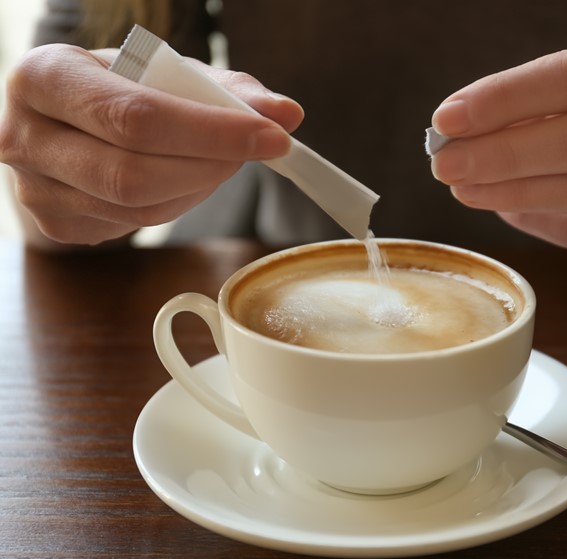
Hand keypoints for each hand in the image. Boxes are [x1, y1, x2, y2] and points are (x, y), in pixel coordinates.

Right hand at [0, 44, 303, 246]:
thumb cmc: (117, 87)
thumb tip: (287, 114)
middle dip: (212, 165)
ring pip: (141, 207)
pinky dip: (176, 204)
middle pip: (135, 174)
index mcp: (45, 78)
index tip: (272, 136)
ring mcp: (35, 190)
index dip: (212, 133)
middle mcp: (26, 137)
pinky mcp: (57, 226)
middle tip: (259, 150)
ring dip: (199, 186)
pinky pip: (134, 225)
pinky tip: (180, 178)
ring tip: (218, 159)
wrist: (59, 119)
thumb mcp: (162, 72)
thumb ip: (226, 90)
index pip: (136, 116)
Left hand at [430, 42, 566, 260]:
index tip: (448, 119)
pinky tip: (505, 211)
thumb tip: (451, 134)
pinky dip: (542, 222)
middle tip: (446, 164)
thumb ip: (510, 115)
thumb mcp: (552, 105)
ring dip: (516, 192)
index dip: (507, 98)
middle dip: (507, 153)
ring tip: (463, 189)